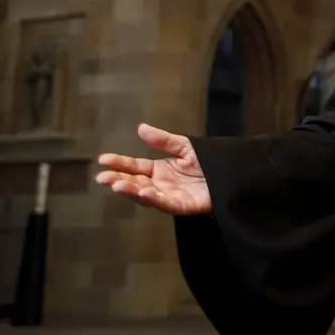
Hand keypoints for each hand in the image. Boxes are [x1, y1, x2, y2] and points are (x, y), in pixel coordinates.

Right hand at [95, 123, 211, 214]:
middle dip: (118, 180)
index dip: (119, 163)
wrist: (232, 172)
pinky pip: (165, 203)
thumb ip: (163, 141)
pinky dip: (154, 199)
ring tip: (116, 184)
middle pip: (135, 183)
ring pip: (146, 195)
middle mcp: (160, 184)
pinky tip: (144, 192)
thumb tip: (140, 128)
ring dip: (131, 191)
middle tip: (102, 177)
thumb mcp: (185, 147)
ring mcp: (170, 196)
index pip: (134, 167)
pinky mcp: (182, 206)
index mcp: (159, 170)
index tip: (102, 159)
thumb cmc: (210, 161)